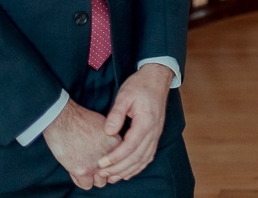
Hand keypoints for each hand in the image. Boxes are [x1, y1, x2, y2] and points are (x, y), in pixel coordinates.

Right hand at [43, 99, 120, 189]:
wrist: (62, 118)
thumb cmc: (78, 119)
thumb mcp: (102, 125)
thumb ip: (108, 140)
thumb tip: (107, 151)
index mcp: (116, 142)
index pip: (118, 161)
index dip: (107, 161)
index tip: (98, 158)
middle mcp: (111, 154)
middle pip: (110, 173)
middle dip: (100, 171)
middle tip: (89, 163)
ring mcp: (98, 164)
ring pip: (99, 182)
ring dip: (91, 177)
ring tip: (81, 166)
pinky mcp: (84, 170)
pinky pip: (85, 185)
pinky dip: (79, 179)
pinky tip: (73, 169)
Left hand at [94, 63, 173, 183]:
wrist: (157, 78)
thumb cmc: (140, 85)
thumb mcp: (125, 95)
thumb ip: (116, 114)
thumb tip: (108, 132)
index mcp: (146, 122)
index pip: (130, 146)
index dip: (115, 157)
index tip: (101, 163)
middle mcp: (153, 132)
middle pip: (137, 157)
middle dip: (119, 168)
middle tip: (102, 174)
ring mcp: (156, 134)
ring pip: (143, 159)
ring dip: (128, 171)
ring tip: (112, 178)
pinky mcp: (155, 135)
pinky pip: (148, 156)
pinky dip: (138, 166)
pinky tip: (127, 172)